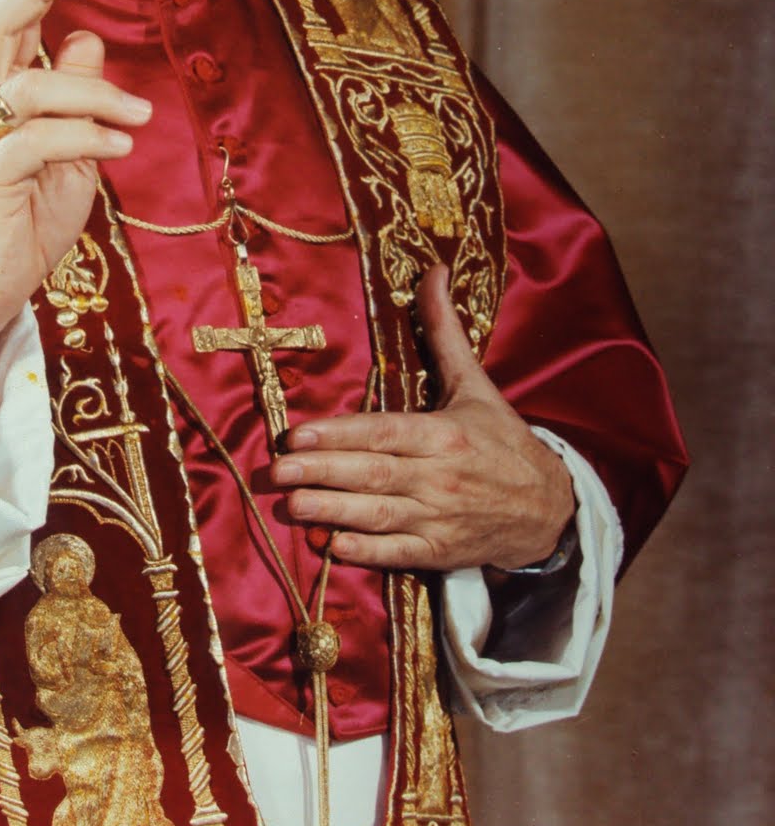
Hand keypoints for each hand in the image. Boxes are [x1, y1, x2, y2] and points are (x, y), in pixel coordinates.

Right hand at [0, 0, 150, 413]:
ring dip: (94, 92)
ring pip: (28, 86)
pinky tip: (120, 144)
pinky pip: (37, 141)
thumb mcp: (64, 153)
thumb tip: (86, 38)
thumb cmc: (22, 220)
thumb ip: (72, 98)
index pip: (7, 23)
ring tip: (141, 112)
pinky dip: (85, 136)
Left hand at [270, 265, 574, 571]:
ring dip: (332, 511)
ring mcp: (439, 518)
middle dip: (320, 473)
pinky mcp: (441, 552)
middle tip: (275, 471)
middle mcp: (439, 476)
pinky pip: (398, 554)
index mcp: (444, 433)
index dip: (340, 434)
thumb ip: (444, 330)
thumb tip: (433, 271)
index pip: (383, 432)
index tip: (298, 434)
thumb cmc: (502, 439)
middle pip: (372, 474)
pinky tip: (332, 545)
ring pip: (378, 515)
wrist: (549, 508)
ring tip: (290, 506)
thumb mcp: (475, 382)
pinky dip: (365, 552)